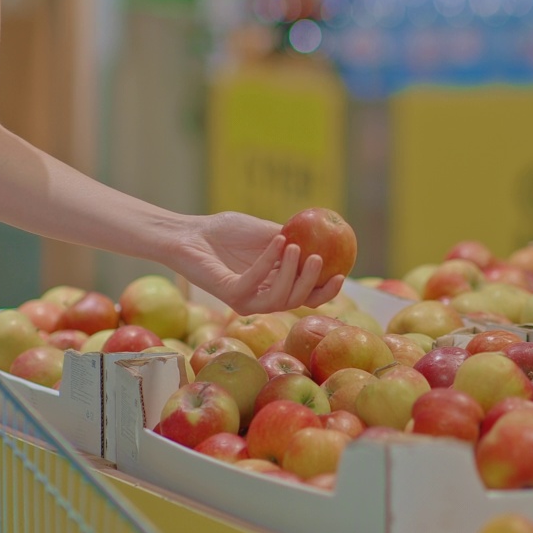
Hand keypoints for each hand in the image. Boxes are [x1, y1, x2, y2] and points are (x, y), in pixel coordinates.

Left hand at [174, 211, 344, 315]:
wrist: (191, 233)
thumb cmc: (226, 231)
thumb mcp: (268, 231)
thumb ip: (294, 237)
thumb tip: (327, 235)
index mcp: (275, 286)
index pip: (306, 296)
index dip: (326, 290)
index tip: (341, 273)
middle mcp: (262, 298)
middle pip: (297, 301)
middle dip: (312, 284)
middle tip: (320, 260)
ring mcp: (246, 300)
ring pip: (279, 299)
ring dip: (291, 273)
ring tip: (294, 246)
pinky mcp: (229, 295)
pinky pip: (255, 283)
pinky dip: (268, 262)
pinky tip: (276, 241)